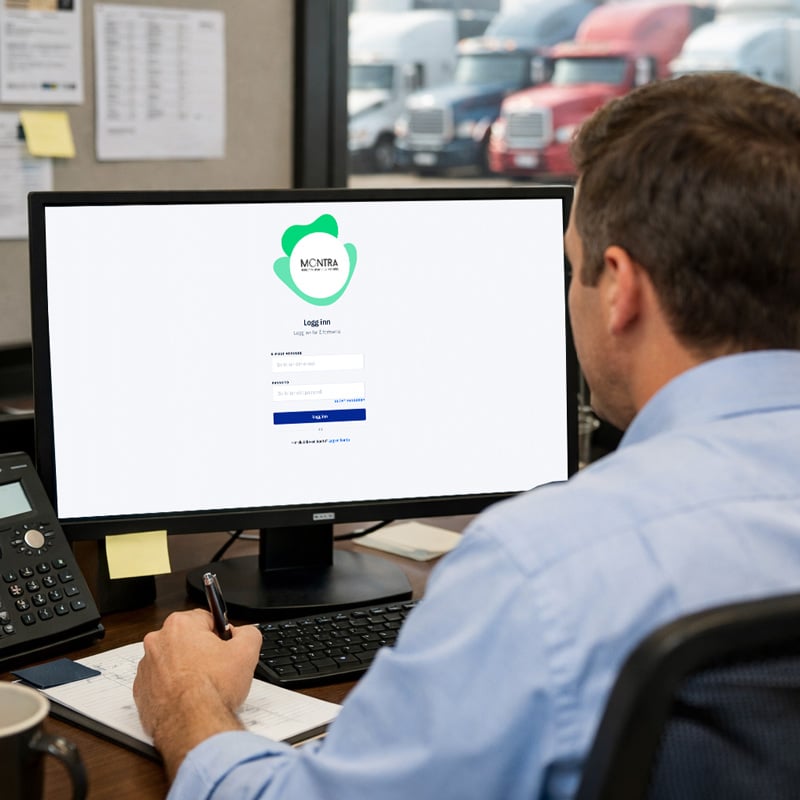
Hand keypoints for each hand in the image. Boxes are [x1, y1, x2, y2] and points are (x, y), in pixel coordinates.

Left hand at [133, 609, 261, 778]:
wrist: (192, 725)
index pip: (206, 619)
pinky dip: (173, 688)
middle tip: (217, 669)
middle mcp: (157, 642)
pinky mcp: (140, 691)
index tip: (225, 649)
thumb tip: (242, 633)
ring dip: (186, 669)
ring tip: (203, 687)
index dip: (220, 635)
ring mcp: (146, 667)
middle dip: (202, 651)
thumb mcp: (248, 651)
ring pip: (173, 661)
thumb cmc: (213, 689)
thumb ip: (248, 632)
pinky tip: (188, 698)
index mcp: (180, 625)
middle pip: (187, 639)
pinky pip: (161, 683)